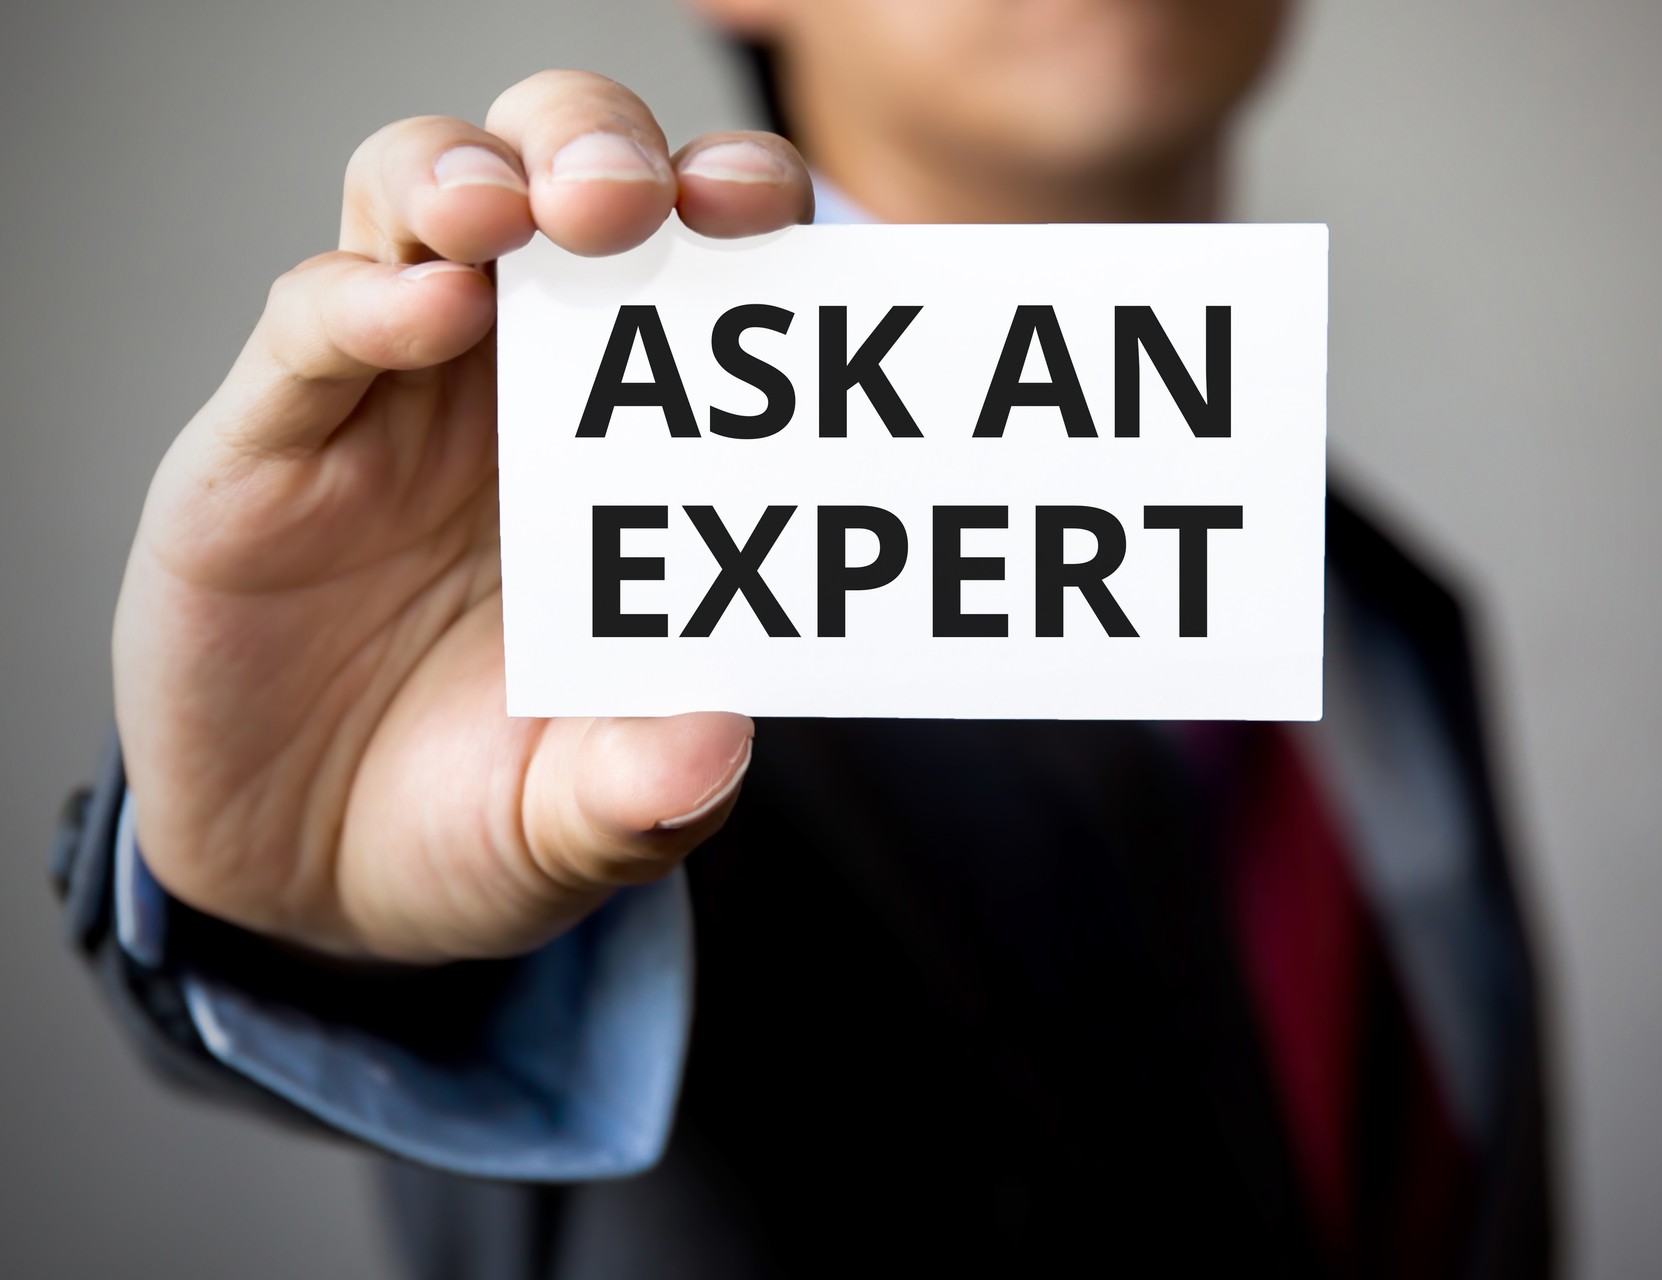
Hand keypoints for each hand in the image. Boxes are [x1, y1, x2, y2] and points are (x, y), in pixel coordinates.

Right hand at [113, 70, 810, 962]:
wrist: (314, 886)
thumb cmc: (483, 815)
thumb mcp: (582, 821)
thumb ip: (648, 786)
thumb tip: (715, 742)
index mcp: (631, 445)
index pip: (695, 271)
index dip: (740, 214)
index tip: (789, 217)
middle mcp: (517, 389)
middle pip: (557, 182)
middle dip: (610, 153)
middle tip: (658, 200)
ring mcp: (388, 402)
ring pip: (421, 203)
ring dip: (481, 177)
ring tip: (526, 212)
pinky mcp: (264, 446)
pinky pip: (310, 327)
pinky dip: (366, 301)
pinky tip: (431, 310)